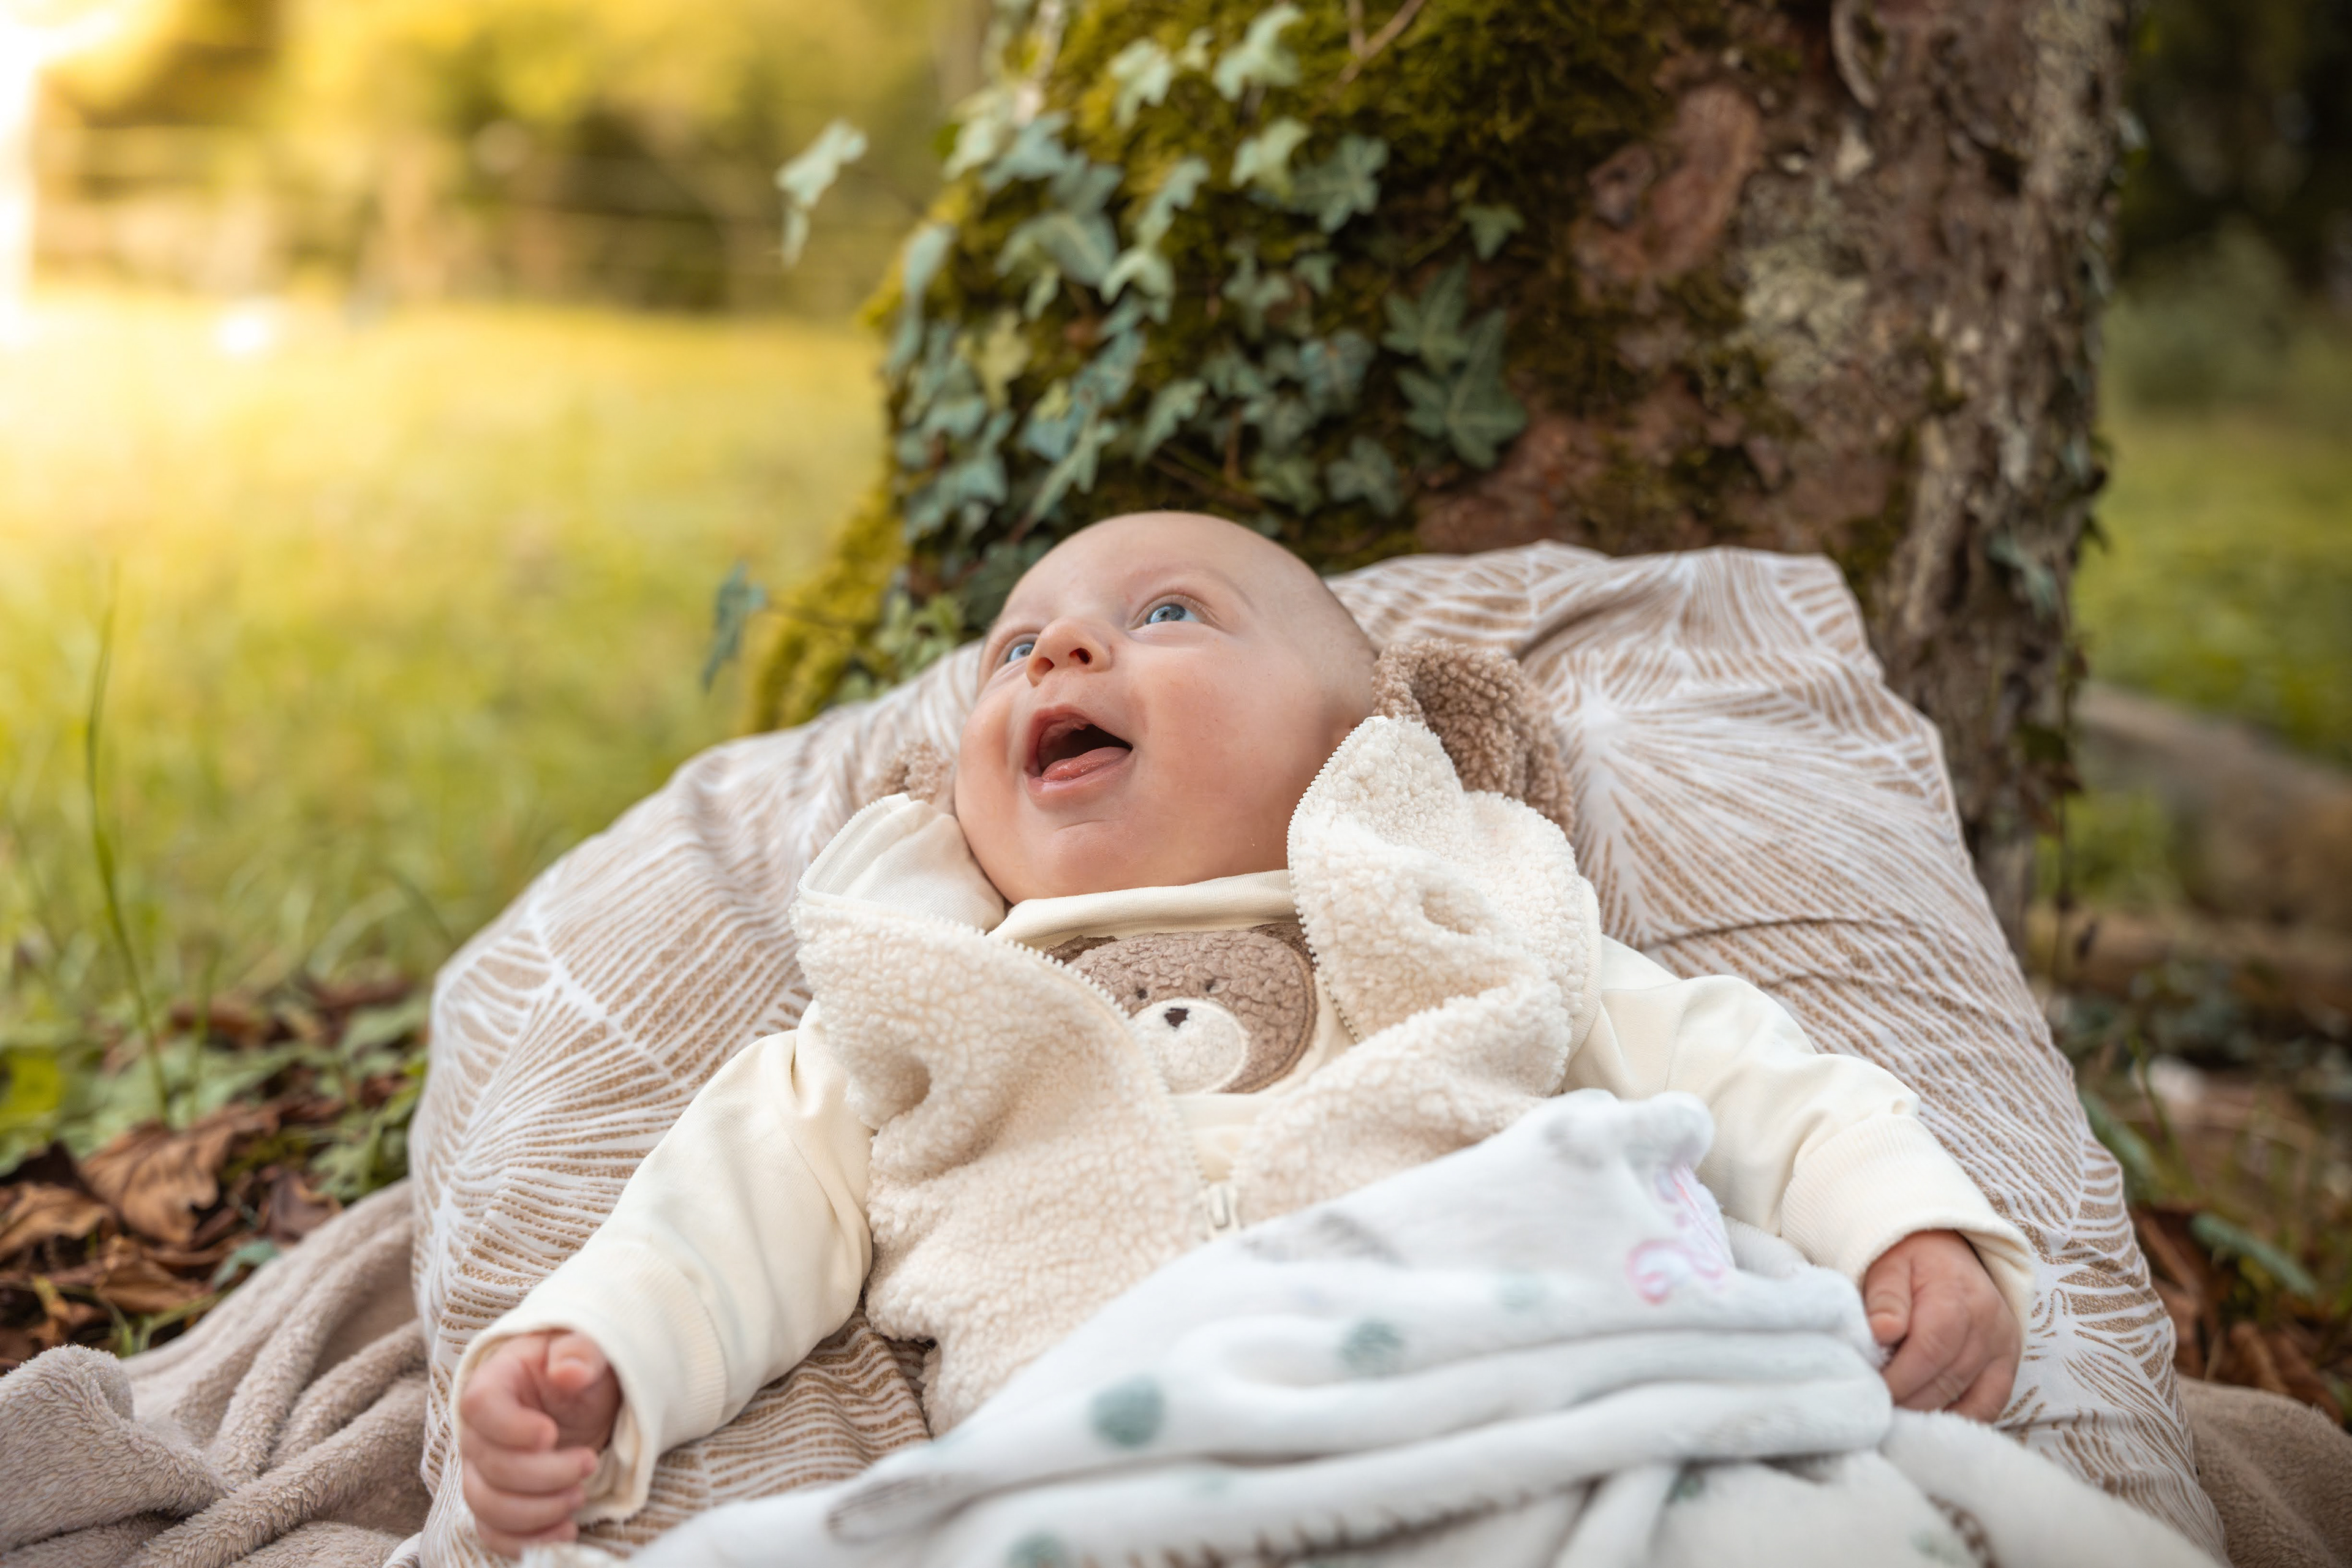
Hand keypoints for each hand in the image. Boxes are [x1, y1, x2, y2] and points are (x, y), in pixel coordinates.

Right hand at [458, 1329, 622, 1555]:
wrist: (585, 1396)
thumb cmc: (583, 1368)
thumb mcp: (590, 1350)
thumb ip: (580, 1353)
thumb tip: (568, 1371)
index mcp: (495, 1381)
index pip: (479, 1407)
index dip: (511, 1428)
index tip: (551, 1434)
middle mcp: (479, 1429)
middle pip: (489, 1465)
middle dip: (544, 1475)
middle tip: (588, 1463)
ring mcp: (483, 1469)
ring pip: (487, 1505)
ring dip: (537, 1511)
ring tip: (579, 1496)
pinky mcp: (497, 1499)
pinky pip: (493, 1531)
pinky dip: (526, 1540)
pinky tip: (564, 1531)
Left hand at [1862, 1229, 2019, 1421]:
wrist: (1945, 1251)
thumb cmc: (1909, 1261)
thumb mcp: (1889, 1265)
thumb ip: (1885, 1297)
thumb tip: (1883, 1332)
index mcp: (1956, 1297)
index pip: (1929, 1350)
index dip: (1898, 1378)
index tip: (1869, 1393)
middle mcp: (1988, 1325)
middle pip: (1947, 1380)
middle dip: (1908, 1401)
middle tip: (1875, 1410)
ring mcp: (2003, 1347)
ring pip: (1970, 1399)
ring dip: (1930, 1414)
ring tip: (1895, 1418)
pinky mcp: (2007, 1364)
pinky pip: (1992, 1405)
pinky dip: (1961, 1419)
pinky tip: (1930, 1425)